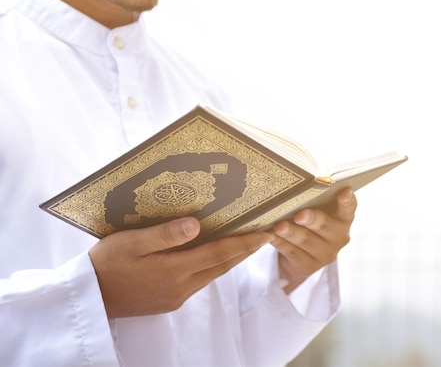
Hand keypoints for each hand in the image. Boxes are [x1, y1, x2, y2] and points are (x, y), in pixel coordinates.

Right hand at [88, 217, 272, 317]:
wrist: (89, 298)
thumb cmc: (105, 264)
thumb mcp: (131, 242)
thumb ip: (165, 234)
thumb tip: (196, 223)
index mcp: (174, 269)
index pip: (220, 253)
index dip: (245, 243)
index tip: (266, 233)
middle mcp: (181, 286)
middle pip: (222, 266)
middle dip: (246, 251)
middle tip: (265, 236)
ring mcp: (176, 297)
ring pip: (213, 275)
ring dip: (231, 260)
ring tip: (245, 244)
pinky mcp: (169, 302)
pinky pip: (200, 282)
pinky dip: (213, 268)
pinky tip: (213, 257)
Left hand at [270, 188, 356, 293]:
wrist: (300, 256)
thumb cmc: (308, 223)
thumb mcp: (315, 211)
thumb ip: (313, 201)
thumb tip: (295, 187)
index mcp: (343, 219)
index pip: (349, 208)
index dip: (347, 200)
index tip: (344, 192)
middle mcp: (339, 237)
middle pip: (324, 226)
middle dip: (311, 219)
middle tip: (299, 215)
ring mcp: (325, 254)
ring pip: (306, 240)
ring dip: (291, 232)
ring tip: (279, 226)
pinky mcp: (309, 266)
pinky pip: (292, 252)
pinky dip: (280, 242)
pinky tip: (270, 236)